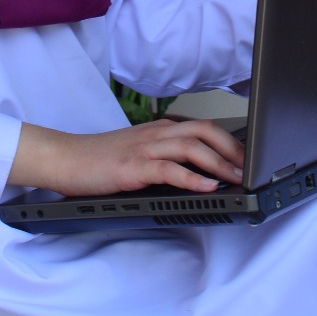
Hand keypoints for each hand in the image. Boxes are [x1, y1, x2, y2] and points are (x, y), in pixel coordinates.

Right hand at [8, 119, 245, 196]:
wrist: (65, 158)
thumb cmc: (100, 158)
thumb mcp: (138, 151)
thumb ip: (166, 155)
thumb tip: (199, 171)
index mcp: (160, 130)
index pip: (204, 127)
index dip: (231, 141)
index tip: (249, 159)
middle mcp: (156, 134)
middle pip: (205, 131)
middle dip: (233, 149)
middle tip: (251, 169)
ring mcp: (144, 149)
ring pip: (192, 147)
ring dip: (219, 164)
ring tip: (237, 179)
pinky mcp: (132, 167)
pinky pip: (169, 169)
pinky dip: (192, 178)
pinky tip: (206, 187)